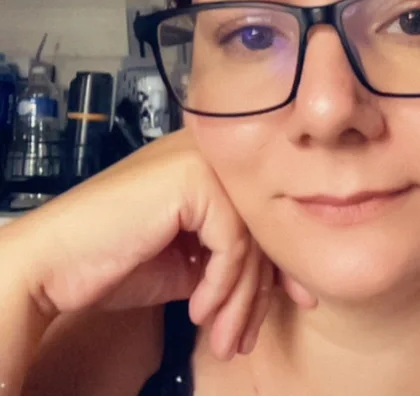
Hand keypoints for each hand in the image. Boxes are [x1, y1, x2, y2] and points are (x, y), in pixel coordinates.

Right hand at [7, 128, 315, 359]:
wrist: (53, 261)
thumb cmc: (114, 259)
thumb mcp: (189, 259)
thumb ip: (229, 255)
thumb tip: (277, 279)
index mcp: (213, 166)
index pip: (261, 214)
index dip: (276, 263)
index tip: (290, 302)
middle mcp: (213, 154)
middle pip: (260, 225)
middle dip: (260, 290)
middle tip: (250, 336)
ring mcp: (203, 160)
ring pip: (249, 239)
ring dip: (239, 301)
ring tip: (227, 341)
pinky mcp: (193, 178)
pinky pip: (230, 243)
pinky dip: (220, 285)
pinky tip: (199, 312)